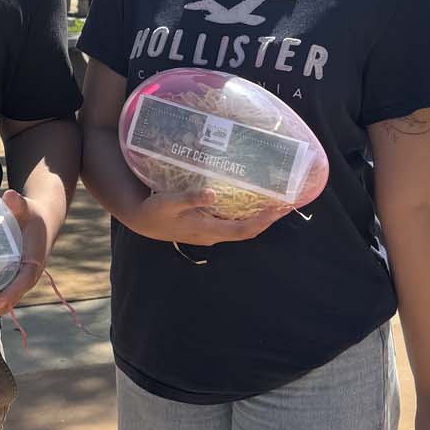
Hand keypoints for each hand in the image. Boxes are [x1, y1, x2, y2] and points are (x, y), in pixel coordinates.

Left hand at [0, 188, 47, 329]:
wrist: (44, 222)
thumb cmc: (33, 215)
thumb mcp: (28, 208)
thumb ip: (19, 204)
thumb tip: (10, 195)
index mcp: (33, 261)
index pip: (23, 281)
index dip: (12, 293)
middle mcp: (26, 277)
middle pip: (8, 300)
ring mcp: (17, 281)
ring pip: (1, 303)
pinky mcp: (10, 280)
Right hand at [124, 189, 289, 246]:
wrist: (143, 222)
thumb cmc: (156, 210)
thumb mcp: (170, 201)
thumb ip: (190, 198)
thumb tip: (212, 194)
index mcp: (208, 230)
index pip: (243, 230)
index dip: (262, 222)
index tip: (278, 210)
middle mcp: (213, 235)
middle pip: (247, 231)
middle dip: (267, 220)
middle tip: (286, 204)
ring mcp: (210, 234)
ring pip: (241, 229)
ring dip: (259, 218)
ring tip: (274, 203)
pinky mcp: (207, 228)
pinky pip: (232, 225)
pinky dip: (246, 216)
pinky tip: (250, 204)